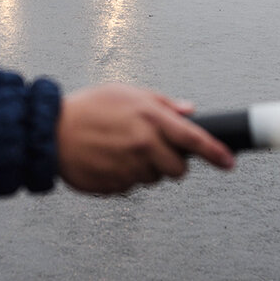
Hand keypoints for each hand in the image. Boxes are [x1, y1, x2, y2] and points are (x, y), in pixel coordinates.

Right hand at [56, 83, 234, 193]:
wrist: (50, 131)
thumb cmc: (86, 108)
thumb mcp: (126, 93)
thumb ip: (162, 103)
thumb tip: (188, 111)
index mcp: (150, 118)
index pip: (195, 140)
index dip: (216, 153)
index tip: (229, 162)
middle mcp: (143, 145)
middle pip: (178, 170)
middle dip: (171, 163)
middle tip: (151, 149)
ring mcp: (130, 168)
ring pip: (153, 179)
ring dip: (144, 168)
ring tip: (120, 149)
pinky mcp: (115, 186)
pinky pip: (131, 186)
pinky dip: (124, 176)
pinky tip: (108, 159)